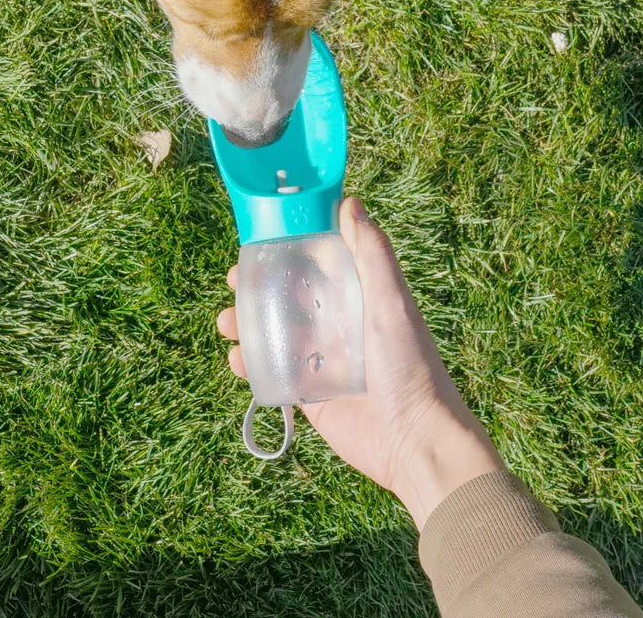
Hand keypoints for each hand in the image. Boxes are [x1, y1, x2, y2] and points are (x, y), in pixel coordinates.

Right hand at [217, 197, 504, 528]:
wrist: (414, 442)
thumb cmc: (410, 367)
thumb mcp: (391, 303)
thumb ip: (373, 255)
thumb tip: (350, 202)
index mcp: (359, 297)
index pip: (318, 263)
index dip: (288, 248)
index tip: (260, 238)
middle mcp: (339, 324)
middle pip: (289, 296)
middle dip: (258, 286)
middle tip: (235, 281)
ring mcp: (322, 360)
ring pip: (274, 332)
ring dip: (246, 323)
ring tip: (227, 322)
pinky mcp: (309, 394)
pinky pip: (272, 373)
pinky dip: (250, 364)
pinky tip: (238, 359)